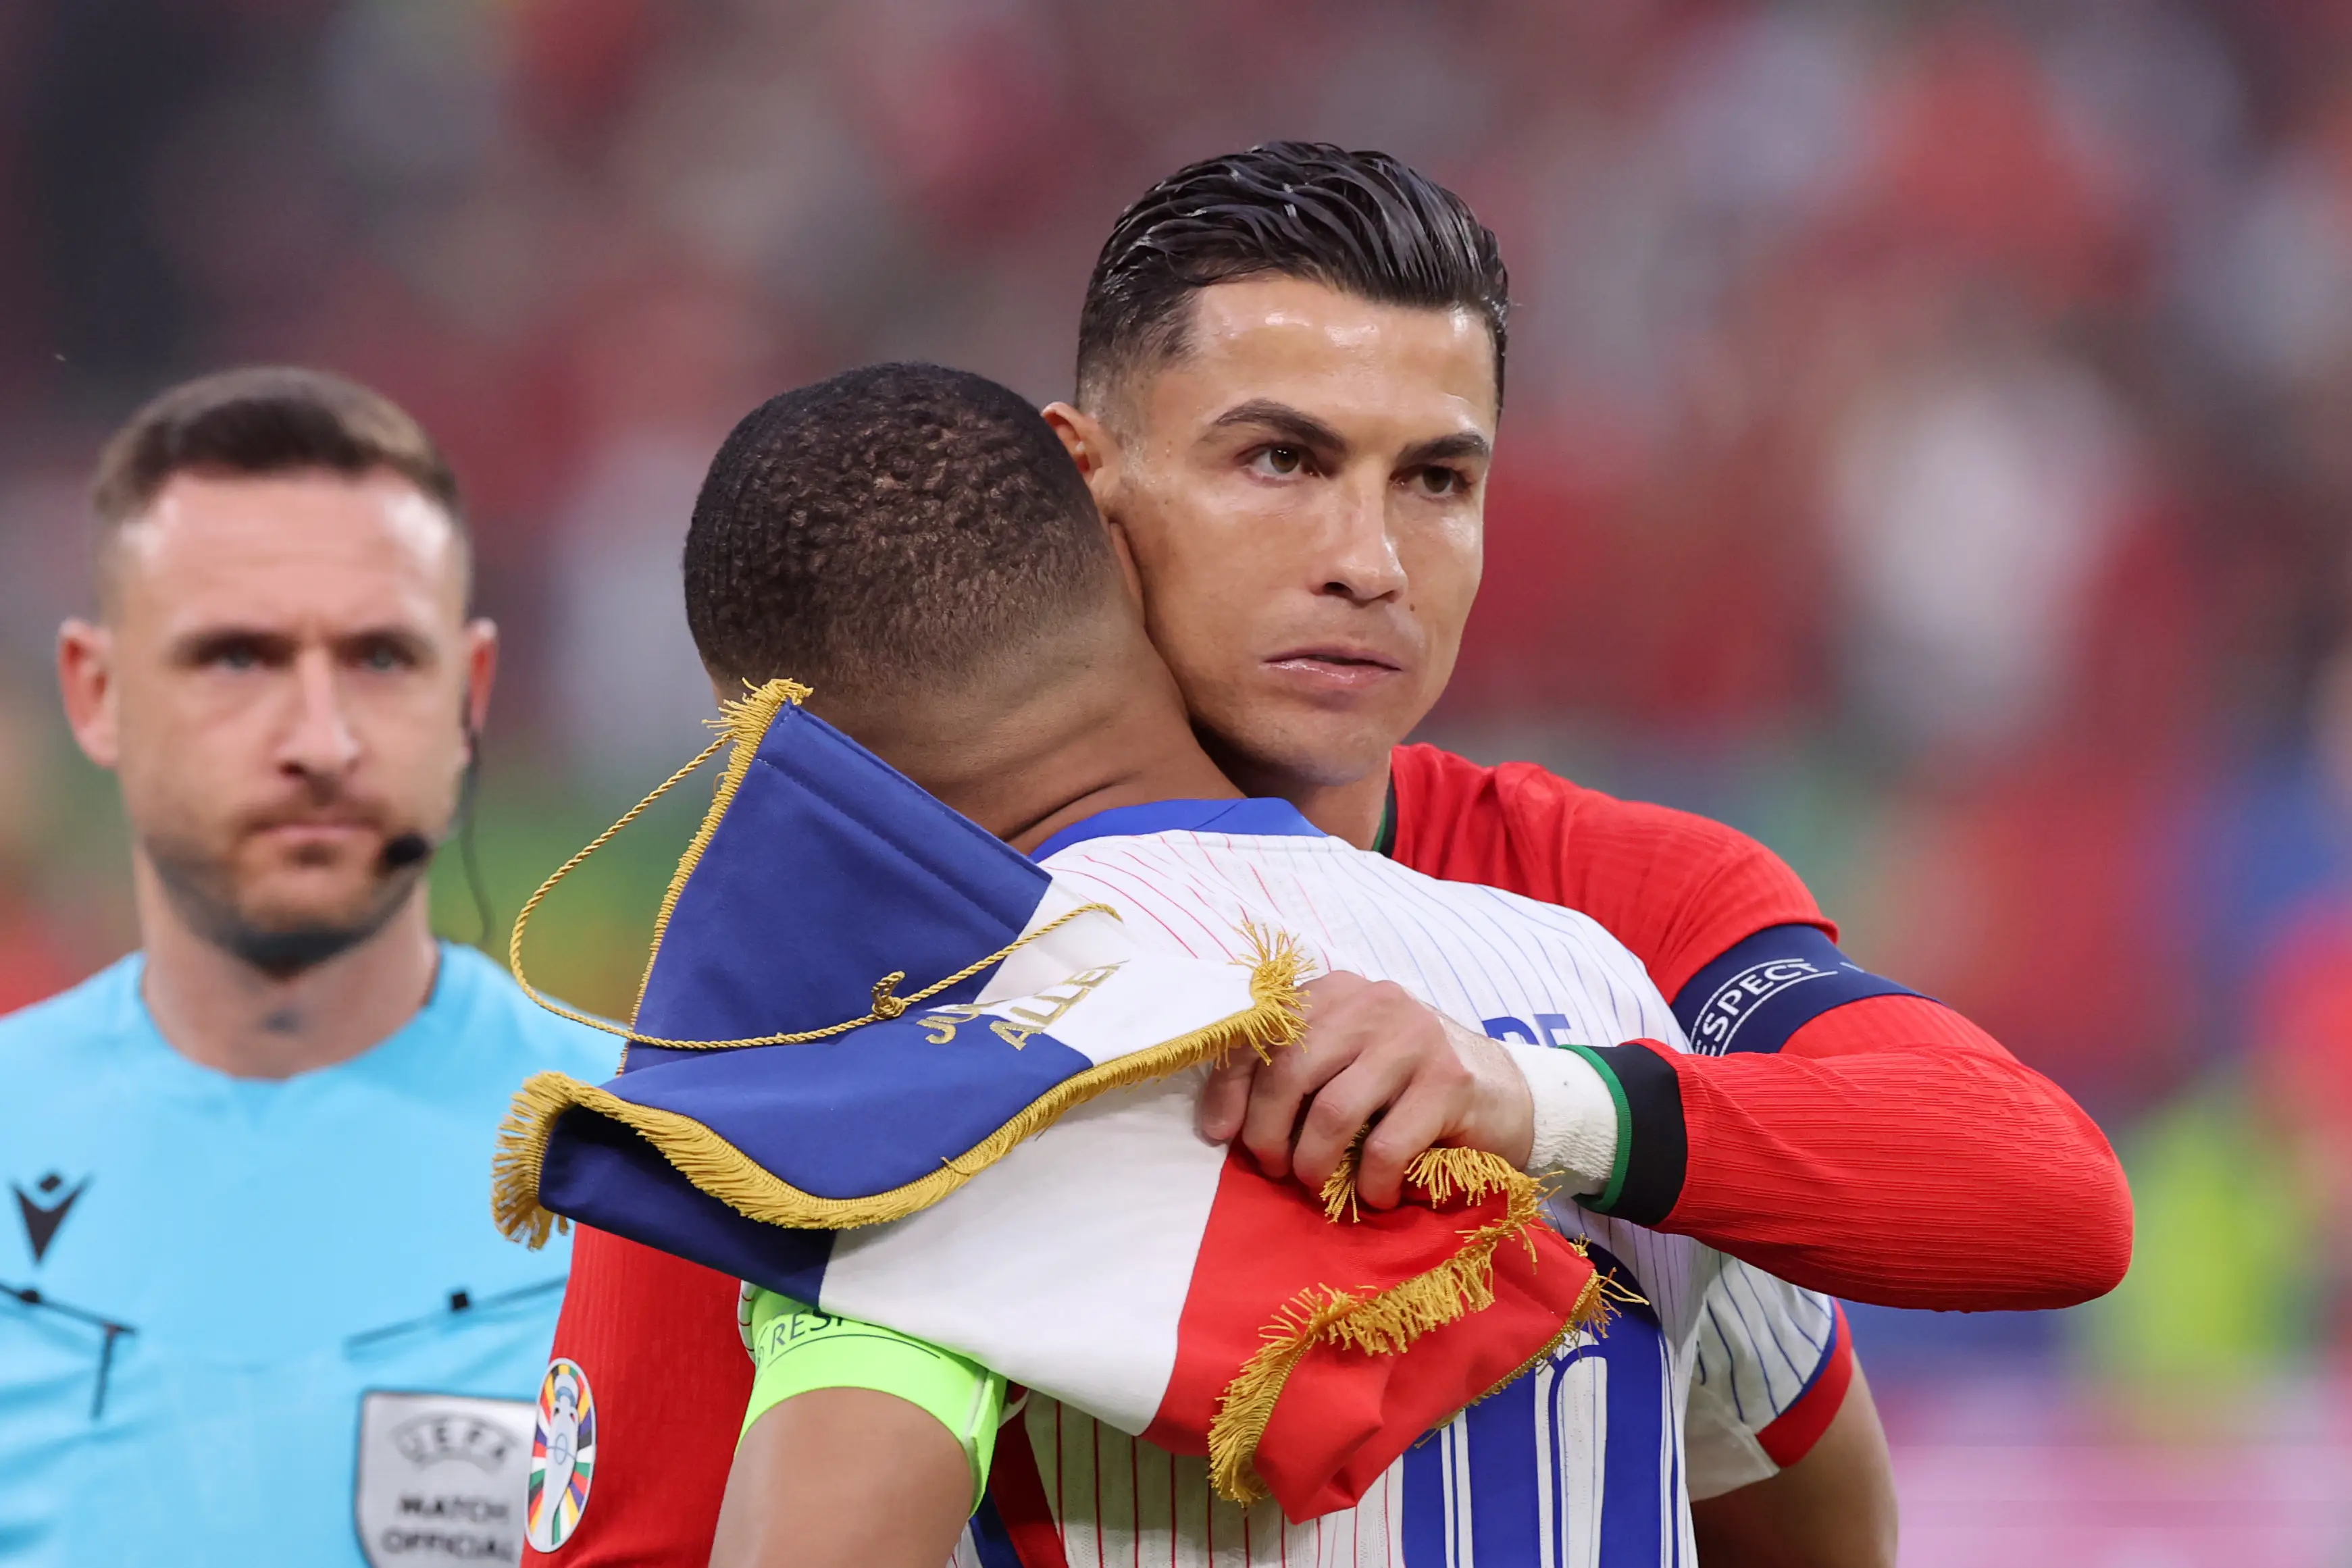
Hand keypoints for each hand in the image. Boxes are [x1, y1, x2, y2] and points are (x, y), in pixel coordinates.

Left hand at [1197, 972, 1533, 1208]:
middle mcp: (1372, 1003)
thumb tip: (1221, 1124)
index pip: (1261, 1031)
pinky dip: (1369, 1183)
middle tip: (1277, 1169)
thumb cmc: (1406, 1086)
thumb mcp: (1346, 1061)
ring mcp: (1414, 1040)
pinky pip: (1385, 1146)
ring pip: (1332, 1112)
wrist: (1504, 1094)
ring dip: (1315, 1164)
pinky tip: (1377, 1193)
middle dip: (1268, 1132)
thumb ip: (1293, 1071)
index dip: (1229, 1086)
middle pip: (1289, 1070)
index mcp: (1336, 991)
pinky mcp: (1449, 1083)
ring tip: (1320, 1185)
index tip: (1219, 1134)